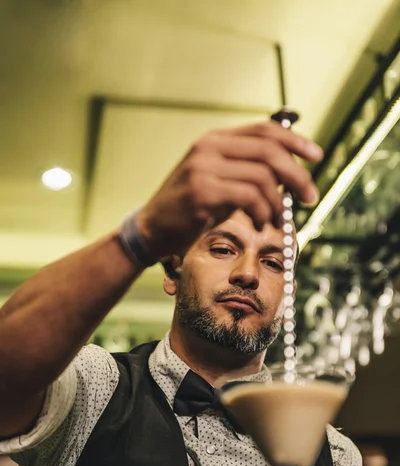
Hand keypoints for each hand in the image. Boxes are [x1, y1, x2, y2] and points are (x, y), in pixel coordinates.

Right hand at [136, 120, 323, 257]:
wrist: (151, 229)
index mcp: (215, 140)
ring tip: (275, 220)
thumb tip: (287, 176)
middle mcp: (209, 148)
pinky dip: (262, 211)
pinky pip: (248, 196)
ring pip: (262, 176)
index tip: (316, 156)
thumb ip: (246, 172)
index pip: (265, 129)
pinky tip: (260, 224)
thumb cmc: (188, 208)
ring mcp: (203, 167)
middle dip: (297, 174)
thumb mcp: (218, 181)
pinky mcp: (201, 191)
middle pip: (269, 150)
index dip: (295, 140)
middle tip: (310, 196)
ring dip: (278, 202)